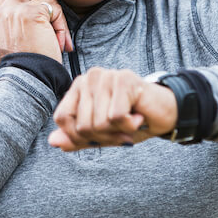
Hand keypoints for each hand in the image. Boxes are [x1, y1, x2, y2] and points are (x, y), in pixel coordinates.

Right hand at [0, 0, 72, 62]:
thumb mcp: (16, 42)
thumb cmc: (28, 66)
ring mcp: (14, 11)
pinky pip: (55, 9)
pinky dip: (61, 26)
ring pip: (44, 0)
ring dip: (56, 20)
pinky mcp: (30, 12)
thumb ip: (20, 22)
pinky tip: (59, 43)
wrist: (27, 79)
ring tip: (58, 42)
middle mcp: (1, 13)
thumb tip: (40, 7)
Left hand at [48, 67, 177, 150]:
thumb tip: (52, 141)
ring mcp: (107, 75)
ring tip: (131, 121)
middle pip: (82, 125)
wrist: (165, 114)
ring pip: (98, 123)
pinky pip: (116, 117)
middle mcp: (90, 76)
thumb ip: (76, 137)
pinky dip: (129, 126)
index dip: (78, 136)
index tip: (100, 135)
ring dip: (118, 132)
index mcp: (79, 86)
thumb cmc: (131, 121)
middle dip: (103, 137)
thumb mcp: (101, 134)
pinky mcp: (124, 79)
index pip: (62, 118)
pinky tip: (138, 116)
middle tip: (121, 129)